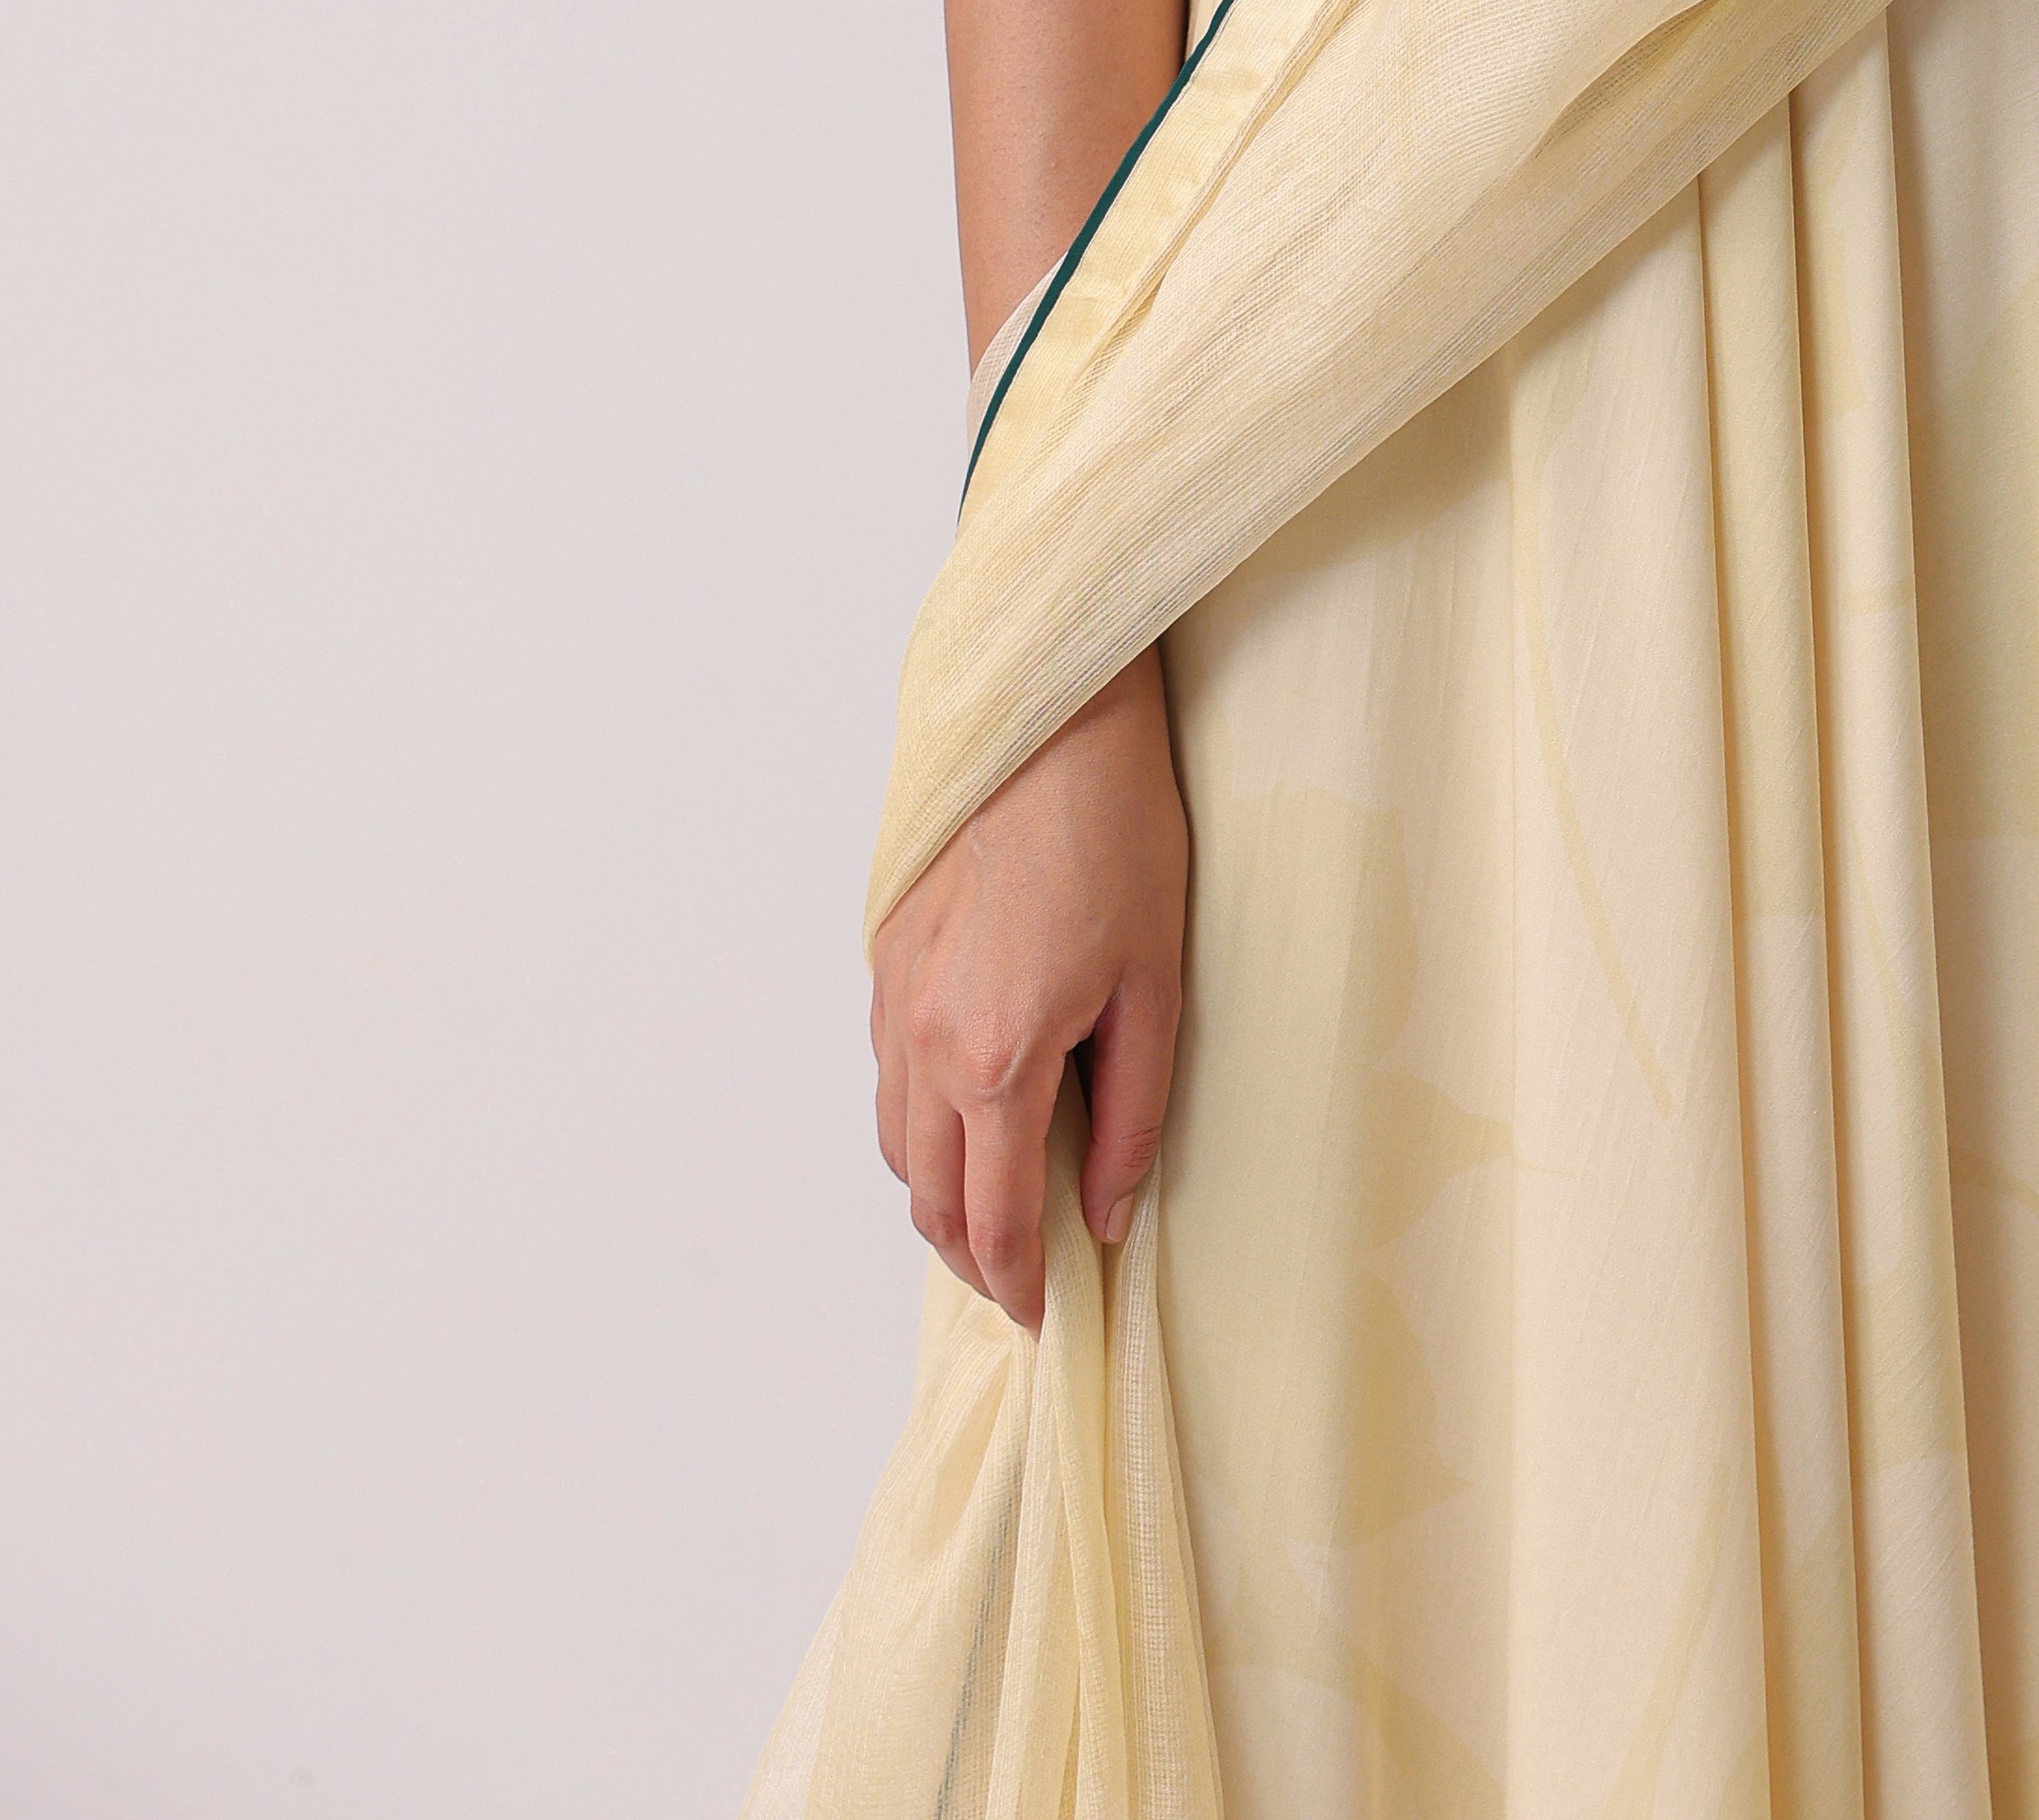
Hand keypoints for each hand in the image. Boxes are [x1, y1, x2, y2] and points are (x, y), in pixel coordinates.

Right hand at [869, 644, 1189, 1327]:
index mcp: (994, 1059)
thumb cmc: (1120, 839)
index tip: (1047, 1316)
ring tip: (997, 1206)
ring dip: (938, 1191)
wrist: (1054, 723)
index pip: (991, 1220)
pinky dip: (918, 1120)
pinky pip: (886, 1073)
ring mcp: (892, 997)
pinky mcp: (884, 953)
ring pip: (895, 1141)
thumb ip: (1130, 1117)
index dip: (1019, 1284)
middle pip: (926, 1197)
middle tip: (1023, 1277)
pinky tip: (969, 1109)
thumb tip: (1104, 1215)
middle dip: (971, 1256)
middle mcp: (922, 1041)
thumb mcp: (1155, 988)